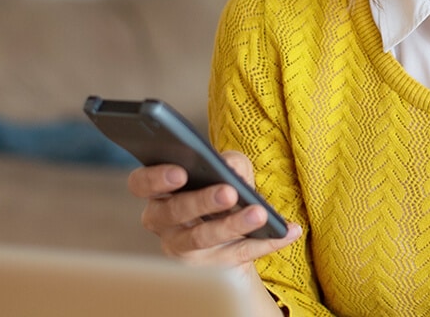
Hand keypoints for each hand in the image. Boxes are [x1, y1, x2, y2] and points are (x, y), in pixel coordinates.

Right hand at [126, 150, 302, 278]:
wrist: (230, 239)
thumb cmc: (220, 194)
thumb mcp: (226, 172)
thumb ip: (230, 163)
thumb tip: (233, 170)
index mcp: (160, 193)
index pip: (141, 184)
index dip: (155, 179)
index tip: (180, 172)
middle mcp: (164, 223)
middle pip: (174, 211)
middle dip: (202, 201)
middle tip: (228, 192)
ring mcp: (184, 249)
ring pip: (203, 238)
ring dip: (234, 224)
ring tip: (260, 214)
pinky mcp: (211, 267)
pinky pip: (239, 254)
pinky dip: (266, 242)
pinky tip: (288, 231)